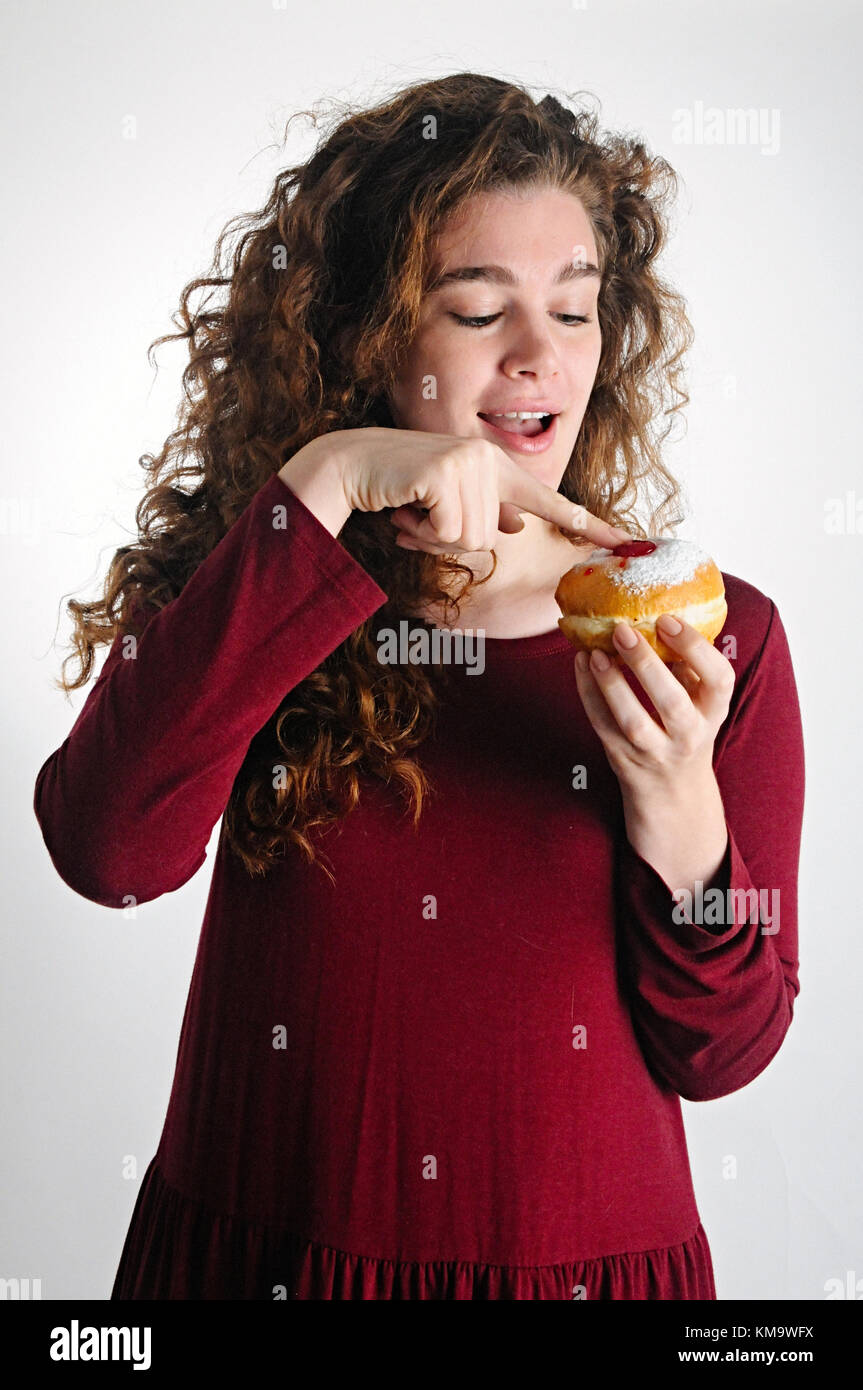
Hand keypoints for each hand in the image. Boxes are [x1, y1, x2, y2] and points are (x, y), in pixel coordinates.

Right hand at [284, 426, 630, 553]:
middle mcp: (490, 460)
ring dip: (433, 535)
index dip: (589, 524)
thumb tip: (514, 526)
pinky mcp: (446, 471)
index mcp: (498, 468)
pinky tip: (404, 505)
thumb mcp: (450, 501)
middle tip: (421, 515)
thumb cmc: (401, 485)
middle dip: (450, 539)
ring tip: (412, 508)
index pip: (551, 501)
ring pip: (471, 539)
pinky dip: (421, 529)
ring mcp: (469, 462)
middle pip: (490, 539)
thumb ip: (485, 512)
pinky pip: (449, 531)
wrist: (353, 464)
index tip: (625, 542)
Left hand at [574, 614, 734, 890]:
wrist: (671, 789)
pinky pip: (602, 724)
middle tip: (622, 629)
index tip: (667, 620)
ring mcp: (655, 751)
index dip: (694, 648)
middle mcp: (689, 734)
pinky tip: (581, 664)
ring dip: (611, 683)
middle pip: (671, 702)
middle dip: (644, 663)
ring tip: (595, 651)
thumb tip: (654, 609)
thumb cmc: (684, 725)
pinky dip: (588, 693)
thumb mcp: (700, 699)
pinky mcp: (622, 758)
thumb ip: (687, 663)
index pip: (718, 678)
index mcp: (714, 710)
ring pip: (632, 720)